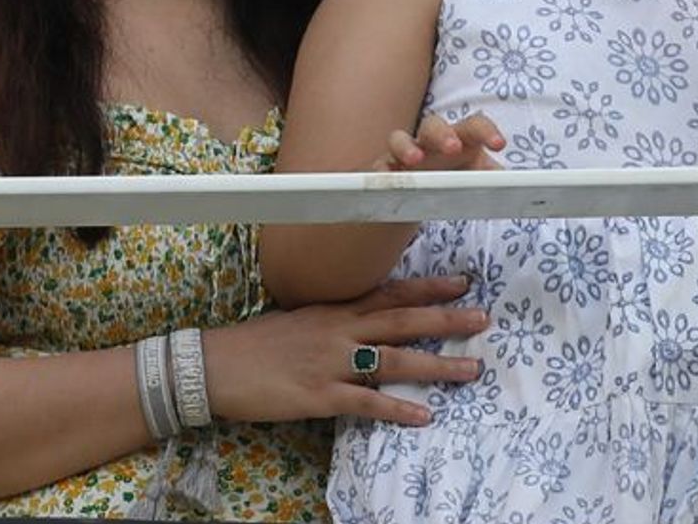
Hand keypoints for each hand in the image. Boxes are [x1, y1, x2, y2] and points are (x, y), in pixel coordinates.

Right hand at [204, 275, 486, 426]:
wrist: (214, 364)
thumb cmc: (254, 343)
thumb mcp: (297, 319)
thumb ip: (331, 321)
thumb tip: (360, 323)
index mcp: (333, 310)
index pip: (390, 293)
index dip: (428, 287)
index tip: (462, 282)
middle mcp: (338, 330)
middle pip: (402, 320)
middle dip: (446, 318)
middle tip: (483, 318)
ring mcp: (331, 362)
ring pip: (394, 360)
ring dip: (436, 364)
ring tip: (470, 369)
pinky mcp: (319, 395)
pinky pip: (366, 403)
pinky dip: (396, 409)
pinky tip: (423, 415)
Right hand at [378, 112, 505, 172]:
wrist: (421, 189)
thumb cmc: (453, 175)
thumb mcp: (477, 175)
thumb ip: (494, 176)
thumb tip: (514, 183)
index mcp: (458, 138)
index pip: (473, 126)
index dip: (486, 131)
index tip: (500, 144)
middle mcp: (430, 141)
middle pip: (433, 124)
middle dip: (442, 134)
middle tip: (454, 148)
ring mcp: (404, 153)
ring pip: (399, 139)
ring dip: (406, 147)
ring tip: (415, 161)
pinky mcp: (384, 168)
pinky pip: (378, 165)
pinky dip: (380, 170)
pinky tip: (384, 177)